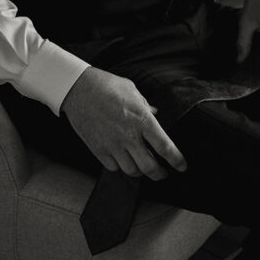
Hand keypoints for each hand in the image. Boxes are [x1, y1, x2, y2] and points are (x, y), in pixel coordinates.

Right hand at [60, 66, 187, 179]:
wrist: (78, 89)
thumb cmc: (106, 85)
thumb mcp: (132, 90)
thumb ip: (145, 105)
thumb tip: (154, 113)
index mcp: (141, 120)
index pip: (165, 146)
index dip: (176, 160)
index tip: (182, 166)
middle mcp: (129, 136)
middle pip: (149, 167)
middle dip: (159, 174)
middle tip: (163, 173)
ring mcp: (112, 144)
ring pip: (131, 171)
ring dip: (139, 171)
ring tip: (142, 165)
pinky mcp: (98, 149)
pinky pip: (113, 167)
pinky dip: (120, 166)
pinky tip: (122, 159)